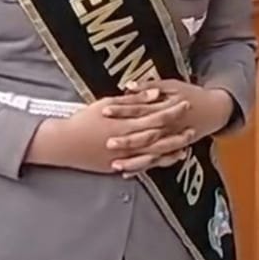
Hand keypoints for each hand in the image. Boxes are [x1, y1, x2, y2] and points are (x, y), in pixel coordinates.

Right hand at [25, 91, 190, 173]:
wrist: (65, 143)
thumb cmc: (85, 120)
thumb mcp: (108, 103)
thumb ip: (134, 100)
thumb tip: (155, 93)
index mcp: (127, 122)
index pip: (157, 116)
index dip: (173, 110)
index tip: (185, 103)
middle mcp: (129, 141)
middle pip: (160, 137)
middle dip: (177, 132)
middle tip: (193, 128)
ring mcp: (125, 155)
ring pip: (154, 154)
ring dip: (171, 150)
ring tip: (186, 146)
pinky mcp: (119, 165)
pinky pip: (143, 166)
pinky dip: (157, 163)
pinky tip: (167, 160)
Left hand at [105, 80, 234, 174]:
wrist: (213, 110)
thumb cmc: (190, 95)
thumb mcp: (172, 86)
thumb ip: (150, 86)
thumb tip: (128, 86)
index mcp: (166, 107)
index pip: (140, 108)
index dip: (122, 109)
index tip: (105, 110)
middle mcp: (168, 126)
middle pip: (144, 133)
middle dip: (126, 140)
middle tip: (108, 142)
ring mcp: (170, 140)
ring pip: (150, 153)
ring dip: (133, 160)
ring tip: (115, 164)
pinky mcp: (170, 149)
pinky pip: (155, 162)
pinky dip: (141, 167)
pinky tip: (126, 172)